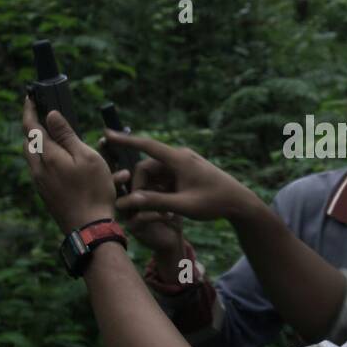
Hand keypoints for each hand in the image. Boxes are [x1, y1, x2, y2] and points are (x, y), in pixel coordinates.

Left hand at [22, 97, 115, 234]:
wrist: (89, 228)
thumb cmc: (93, 191)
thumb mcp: (86, 157)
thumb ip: (67, 135)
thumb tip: (51, 115)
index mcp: (47, 156)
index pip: (31, 126)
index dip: (28, 110)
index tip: (29, 97)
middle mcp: (38, 169)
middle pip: (28, 143)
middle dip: (34, 128)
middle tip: (45, 118)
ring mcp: (41, 184)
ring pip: (34, 158)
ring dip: (43, 146)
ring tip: (60, 142)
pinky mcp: (47, 195)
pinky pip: (43, 172)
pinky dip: (51, 162)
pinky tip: (70, 166)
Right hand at [103, 131, 257, 223]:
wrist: (239, 202)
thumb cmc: (214, 203)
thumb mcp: (183, 206)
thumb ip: (156, 202)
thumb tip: (130, 201)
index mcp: (179, 160)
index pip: (147, 145)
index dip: (125, 140)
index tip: (107, 134)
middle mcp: (180, 157)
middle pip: (147, 168)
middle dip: (140, 186)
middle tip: (142, 209)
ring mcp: (184, 164)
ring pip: (155, 175)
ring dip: (152, 191)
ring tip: (162, 213)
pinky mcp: (187, 172)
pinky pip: (165, 179)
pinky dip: (161, 191)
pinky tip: (168, 208)